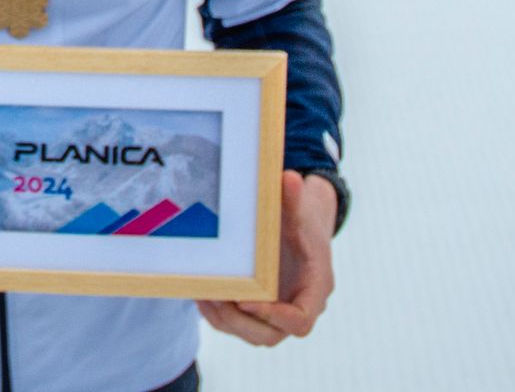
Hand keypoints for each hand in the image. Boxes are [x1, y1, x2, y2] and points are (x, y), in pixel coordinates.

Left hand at [197, 170, 335, 347]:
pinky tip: (200, 295)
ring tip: (203, 295)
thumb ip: (293, 198)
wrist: (301, 227)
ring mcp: (278, 313)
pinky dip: (218, 316)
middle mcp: (297, 306)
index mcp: (315, 288)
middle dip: (240, 321)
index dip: (275, 316)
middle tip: (216, 297)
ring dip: (225, 321)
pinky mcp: (259, 311)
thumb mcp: (299, 209)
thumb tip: (289, 178)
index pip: (300, 320)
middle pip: (271, 336)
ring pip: (252, 335)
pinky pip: (238, 325)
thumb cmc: (302, 219)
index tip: (247, 301)